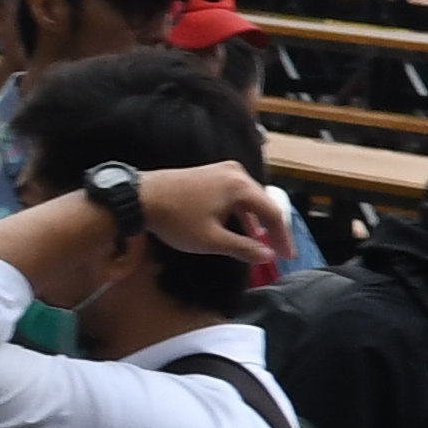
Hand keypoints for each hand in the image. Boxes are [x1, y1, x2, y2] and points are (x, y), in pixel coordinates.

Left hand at [135, 159, 288, 272]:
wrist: (139, 196)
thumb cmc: (175, 219)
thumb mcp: (210, 240)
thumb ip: (243, 248)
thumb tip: (268, 256)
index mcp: (241, 186)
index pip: (273, 213)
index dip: (282, 237)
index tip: (288, 257)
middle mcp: (236, 172)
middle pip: (263, 203)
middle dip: (272, 229)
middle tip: (279, 251)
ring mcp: (222, 170)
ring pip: (249, 198)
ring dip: (256, 221)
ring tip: (262, 243)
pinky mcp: (210, 173)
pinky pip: (235, 194)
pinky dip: (241, 212)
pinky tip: (241, 227)